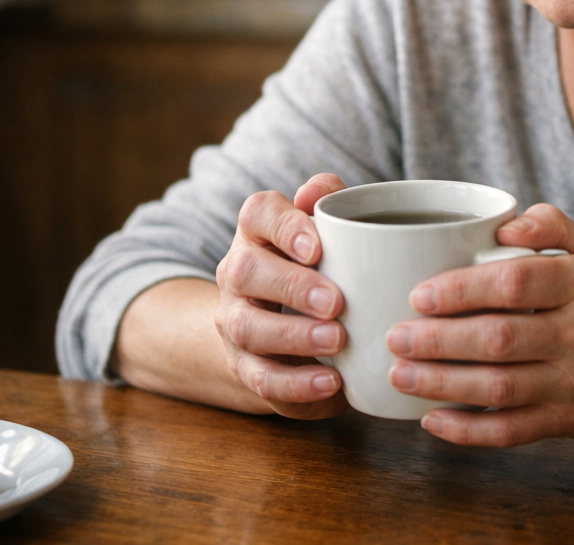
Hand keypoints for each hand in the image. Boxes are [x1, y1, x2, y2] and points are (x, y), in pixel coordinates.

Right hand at [214, 173, 350, 418]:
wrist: (285, 329)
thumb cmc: (321, 268)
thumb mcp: (329, 234)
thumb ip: (331, 206)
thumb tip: (318, 190)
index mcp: (258, 232)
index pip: (258, 214)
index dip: (285, 226)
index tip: (318, 246)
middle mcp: (237, 273)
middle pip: (246, 271)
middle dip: (291, 286)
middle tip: (336, 301)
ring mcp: (235, 322)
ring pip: (249, 327)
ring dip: (294, 335)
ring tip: (337, 340)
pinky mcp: (246, 367)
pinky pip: (262, 378)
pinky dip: (297, 383)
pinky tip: (330, 382)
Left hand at [383, 203, 573, 445]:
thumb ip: (550, 226)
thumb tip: (503, 227)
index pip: (516, 283)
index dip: (462, 290)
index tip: (419, 294)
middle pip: (499, 339)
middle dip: (438, 340)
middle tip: (395, 336)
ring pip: (499, 388)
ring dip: (441, 383)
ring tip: (399, 374)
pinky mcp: (567, 422)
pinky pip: (511, 431)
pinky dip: (467, 430)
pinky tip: (431, 420)